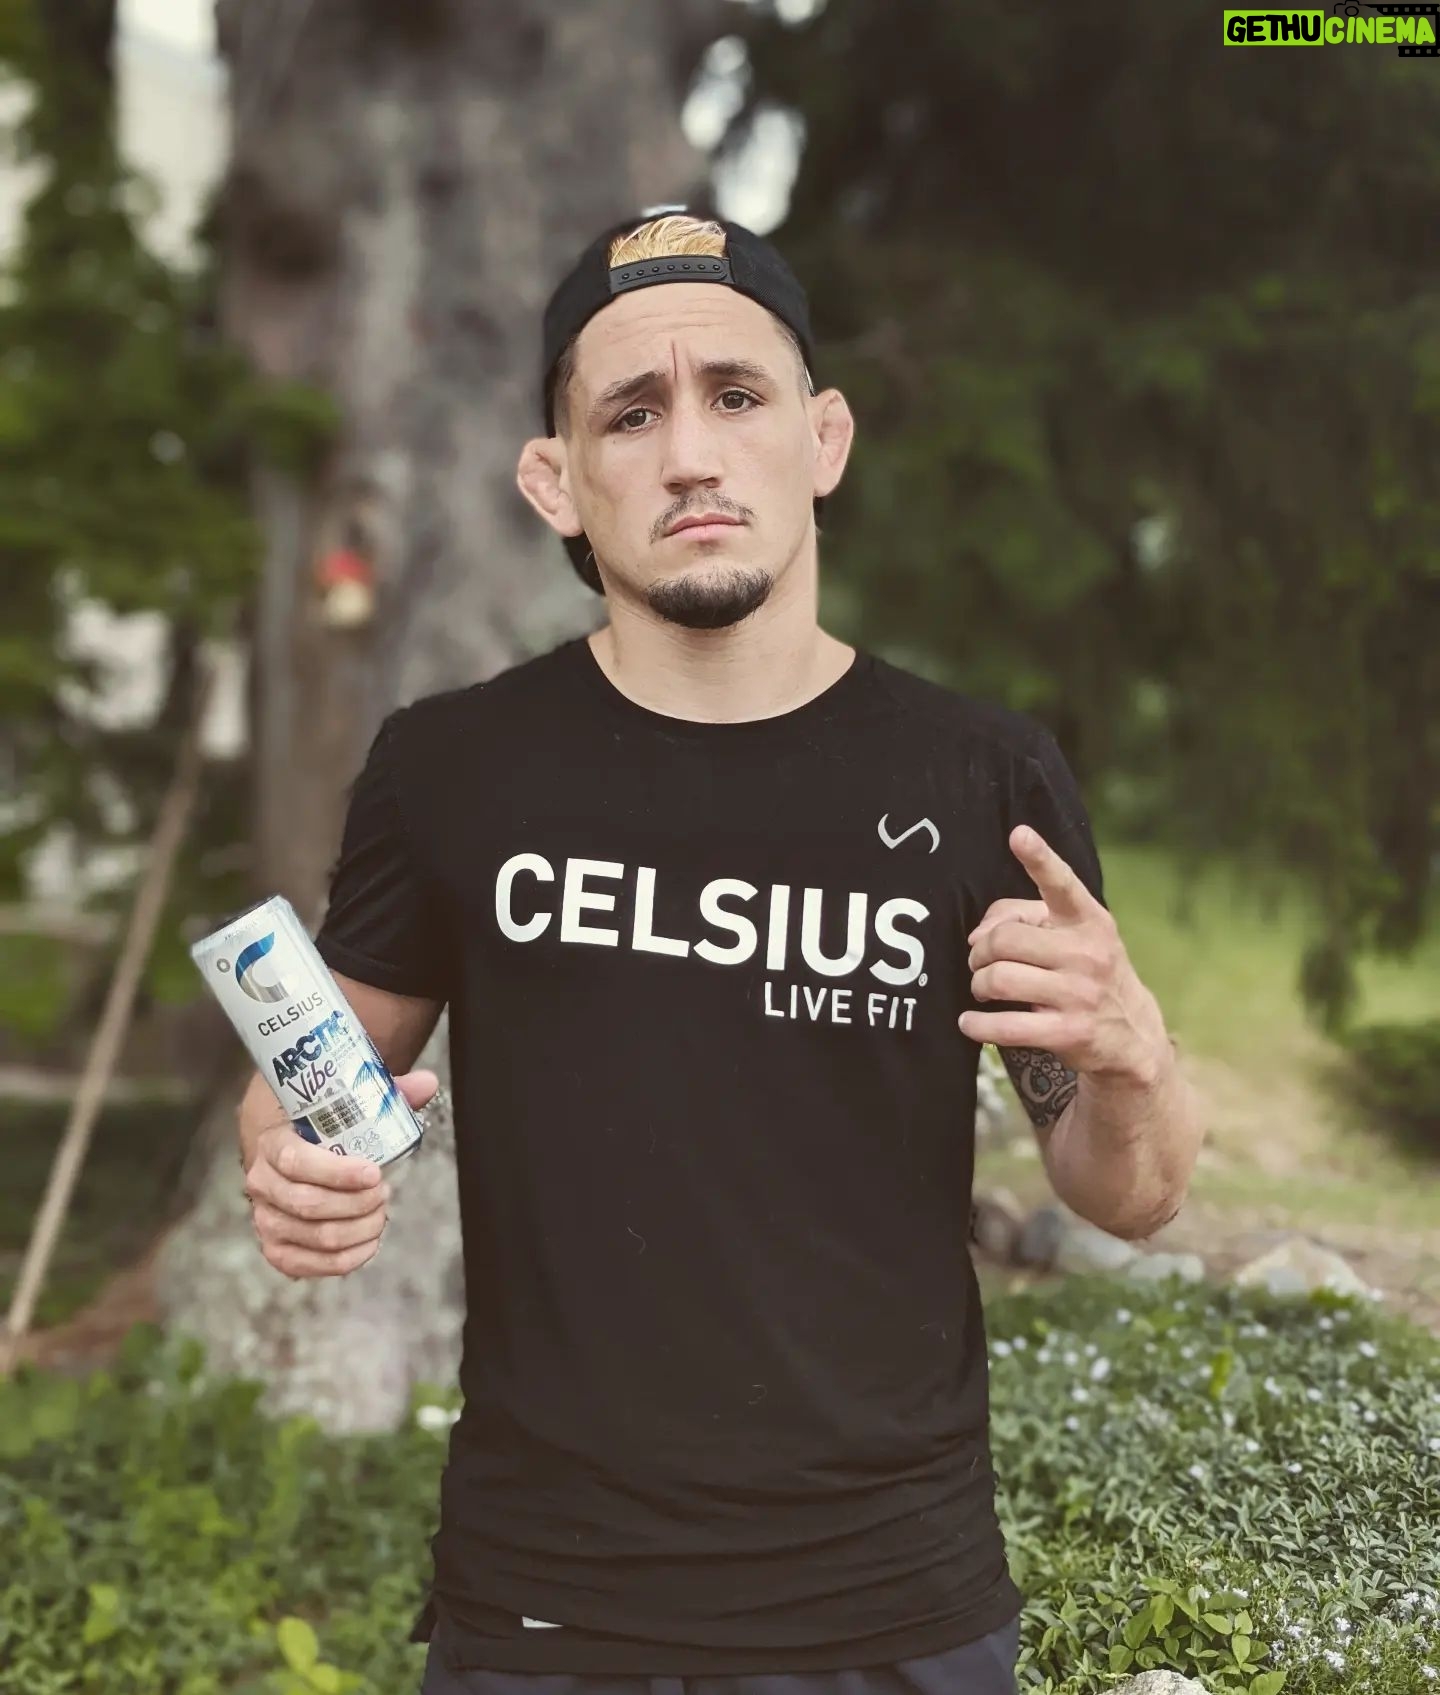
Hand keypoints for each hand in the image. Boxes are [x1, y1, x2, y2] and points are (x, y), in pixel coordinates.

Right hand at [244, 1069, 439, 1278]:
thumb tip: (427, 1082)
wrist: (288, 1151)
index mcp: (273, 1143)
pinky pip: (307, 1265)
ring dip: (358, 1229)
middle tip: (384, 1194)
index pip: (298, 1162)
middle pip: (309, 1204)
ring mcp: (265, 1219)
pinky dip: (344, 1260)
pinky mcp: (275, 1248)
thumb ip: (385, 1094)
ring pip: (315, 1236)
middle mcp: (262, 1183)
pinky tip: (368, 1243)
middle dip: (356, 1204)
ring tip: (380, 1214)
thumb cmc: (322, 1129)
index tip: (375, 1173)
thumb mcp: (347, 1106)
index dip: (338, 1172)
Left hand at [958, 828, 1165, 1084]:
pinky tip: (970, 1023)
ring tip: (982, 989)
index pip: (1061, 884)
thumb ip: (1019, 917)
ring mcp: (1080, 994)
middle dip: (979, 953)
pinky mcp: (1069, 1032)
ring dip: (978, 985)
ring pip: (999, 979)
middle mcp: (1087, 953)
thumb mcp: (1072, 935)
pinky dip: (978, 1025)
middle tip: (979, 962)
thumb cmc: (1089, 973)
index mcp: (1088, 920)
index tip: (1018, 835)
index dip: (1039, 859)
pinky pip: (1006, 1025)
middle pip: (1004, 941)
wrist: (1133, 1036)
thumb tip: (976, 934)